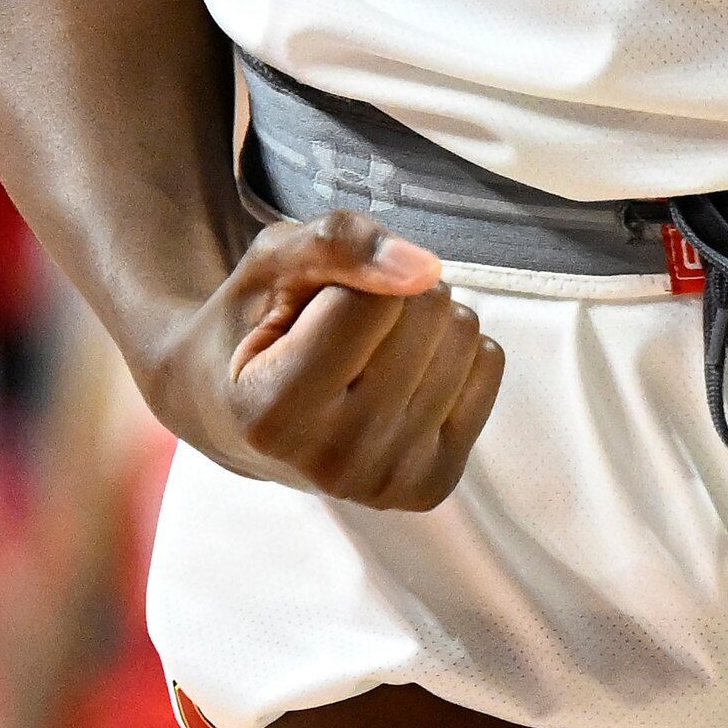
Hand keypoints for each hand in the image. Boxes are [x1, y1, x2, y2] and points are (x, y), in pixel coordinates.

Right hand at [139, 209, 505, 510]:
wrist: (239, 413)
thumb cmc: (252, 325)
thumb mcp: (271, 262)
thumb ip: (336, 244)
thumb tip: (426, 269)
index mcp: (274, 413)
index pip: (370, 301)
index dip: (348, 275)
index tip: (311, 303)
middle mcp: (333, 461)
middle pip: (427, 314)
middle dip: (394, 291)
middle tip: (346, 320)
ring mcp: (388, 482)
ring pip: (465, 337)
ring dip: (425, 318)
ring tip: (372, 345)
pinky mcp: (432, 484)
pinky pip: (488, 367)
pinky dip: (452, 349)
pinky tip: (404, 371)